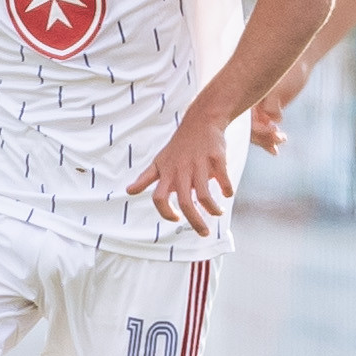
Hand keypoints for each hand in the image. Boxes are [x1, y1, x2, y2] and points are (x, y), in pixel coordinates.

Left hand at [129, 117, 231, 237]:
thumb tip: (128, 191)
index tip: (175, 218)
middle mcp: (182, 170)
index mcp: (167, 173)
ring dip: (212, 209)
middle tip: (203, 233)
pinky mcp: (216, 158)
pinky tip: (227, 193)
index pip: (159, 198)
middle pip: (185, 203)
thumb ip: (146, 179)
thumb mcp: (159, 162)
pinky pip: (223, 178)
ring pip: (204, 195)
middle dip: (195, 222)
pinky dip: (226, 189)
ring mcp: (199, 164)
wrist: (200, 122)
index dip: (165, 212)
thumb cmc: (178, 147)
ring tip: (217, 213)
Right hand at [250, 57, 310, 152]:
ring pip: (258, 132)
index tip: (273, 130)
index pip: (246, 121)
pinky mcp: (267, 113)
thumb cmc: (289, 72)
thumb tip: (274, 119)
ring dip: (269, 139)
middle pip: (250, 129)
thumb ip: (272, 103)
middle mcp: (249, 104)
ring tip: (283, 139)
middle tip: (280, 138)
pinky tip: (281, 140)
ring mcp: (257, 109)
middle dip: (263, 137)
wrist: (299, 63)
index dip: (258, 130)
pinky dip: (272, 137)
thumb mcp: (280, 87)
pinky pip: (265, 129)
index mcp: (246, 97)